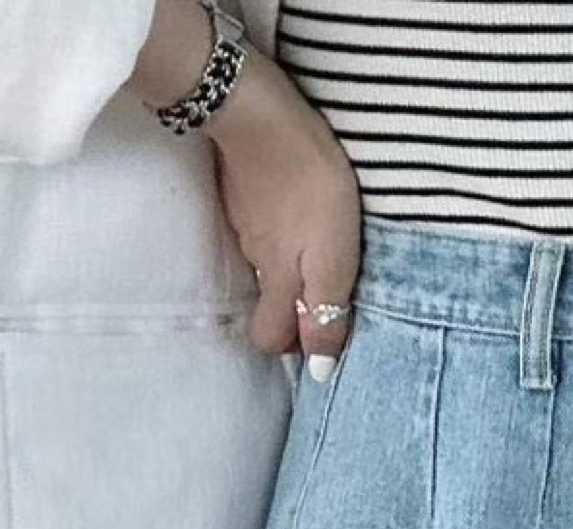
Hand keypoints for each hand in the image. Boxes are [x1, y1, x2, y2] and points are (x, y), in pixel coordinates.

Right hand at [207, 53, 361, 376]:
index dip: (292, 345)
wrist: (260, 113)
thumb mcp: (332, 258)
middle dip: (288, 310)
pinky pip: (257, 224)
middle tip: (319, 293)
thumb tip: (319, 371)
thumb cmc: (309, 186)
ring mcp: (244, 224)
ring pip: (263, 263)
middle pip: (266, 303)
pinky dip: (274, 226)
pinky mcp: (240, 191)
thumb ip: (326, 312)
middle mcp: (256, 261)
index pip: (271, 338)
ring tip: (312, 244)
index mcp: (279, 282)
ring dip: (285, 264)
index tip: (316, 334)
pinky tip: (292, 206)